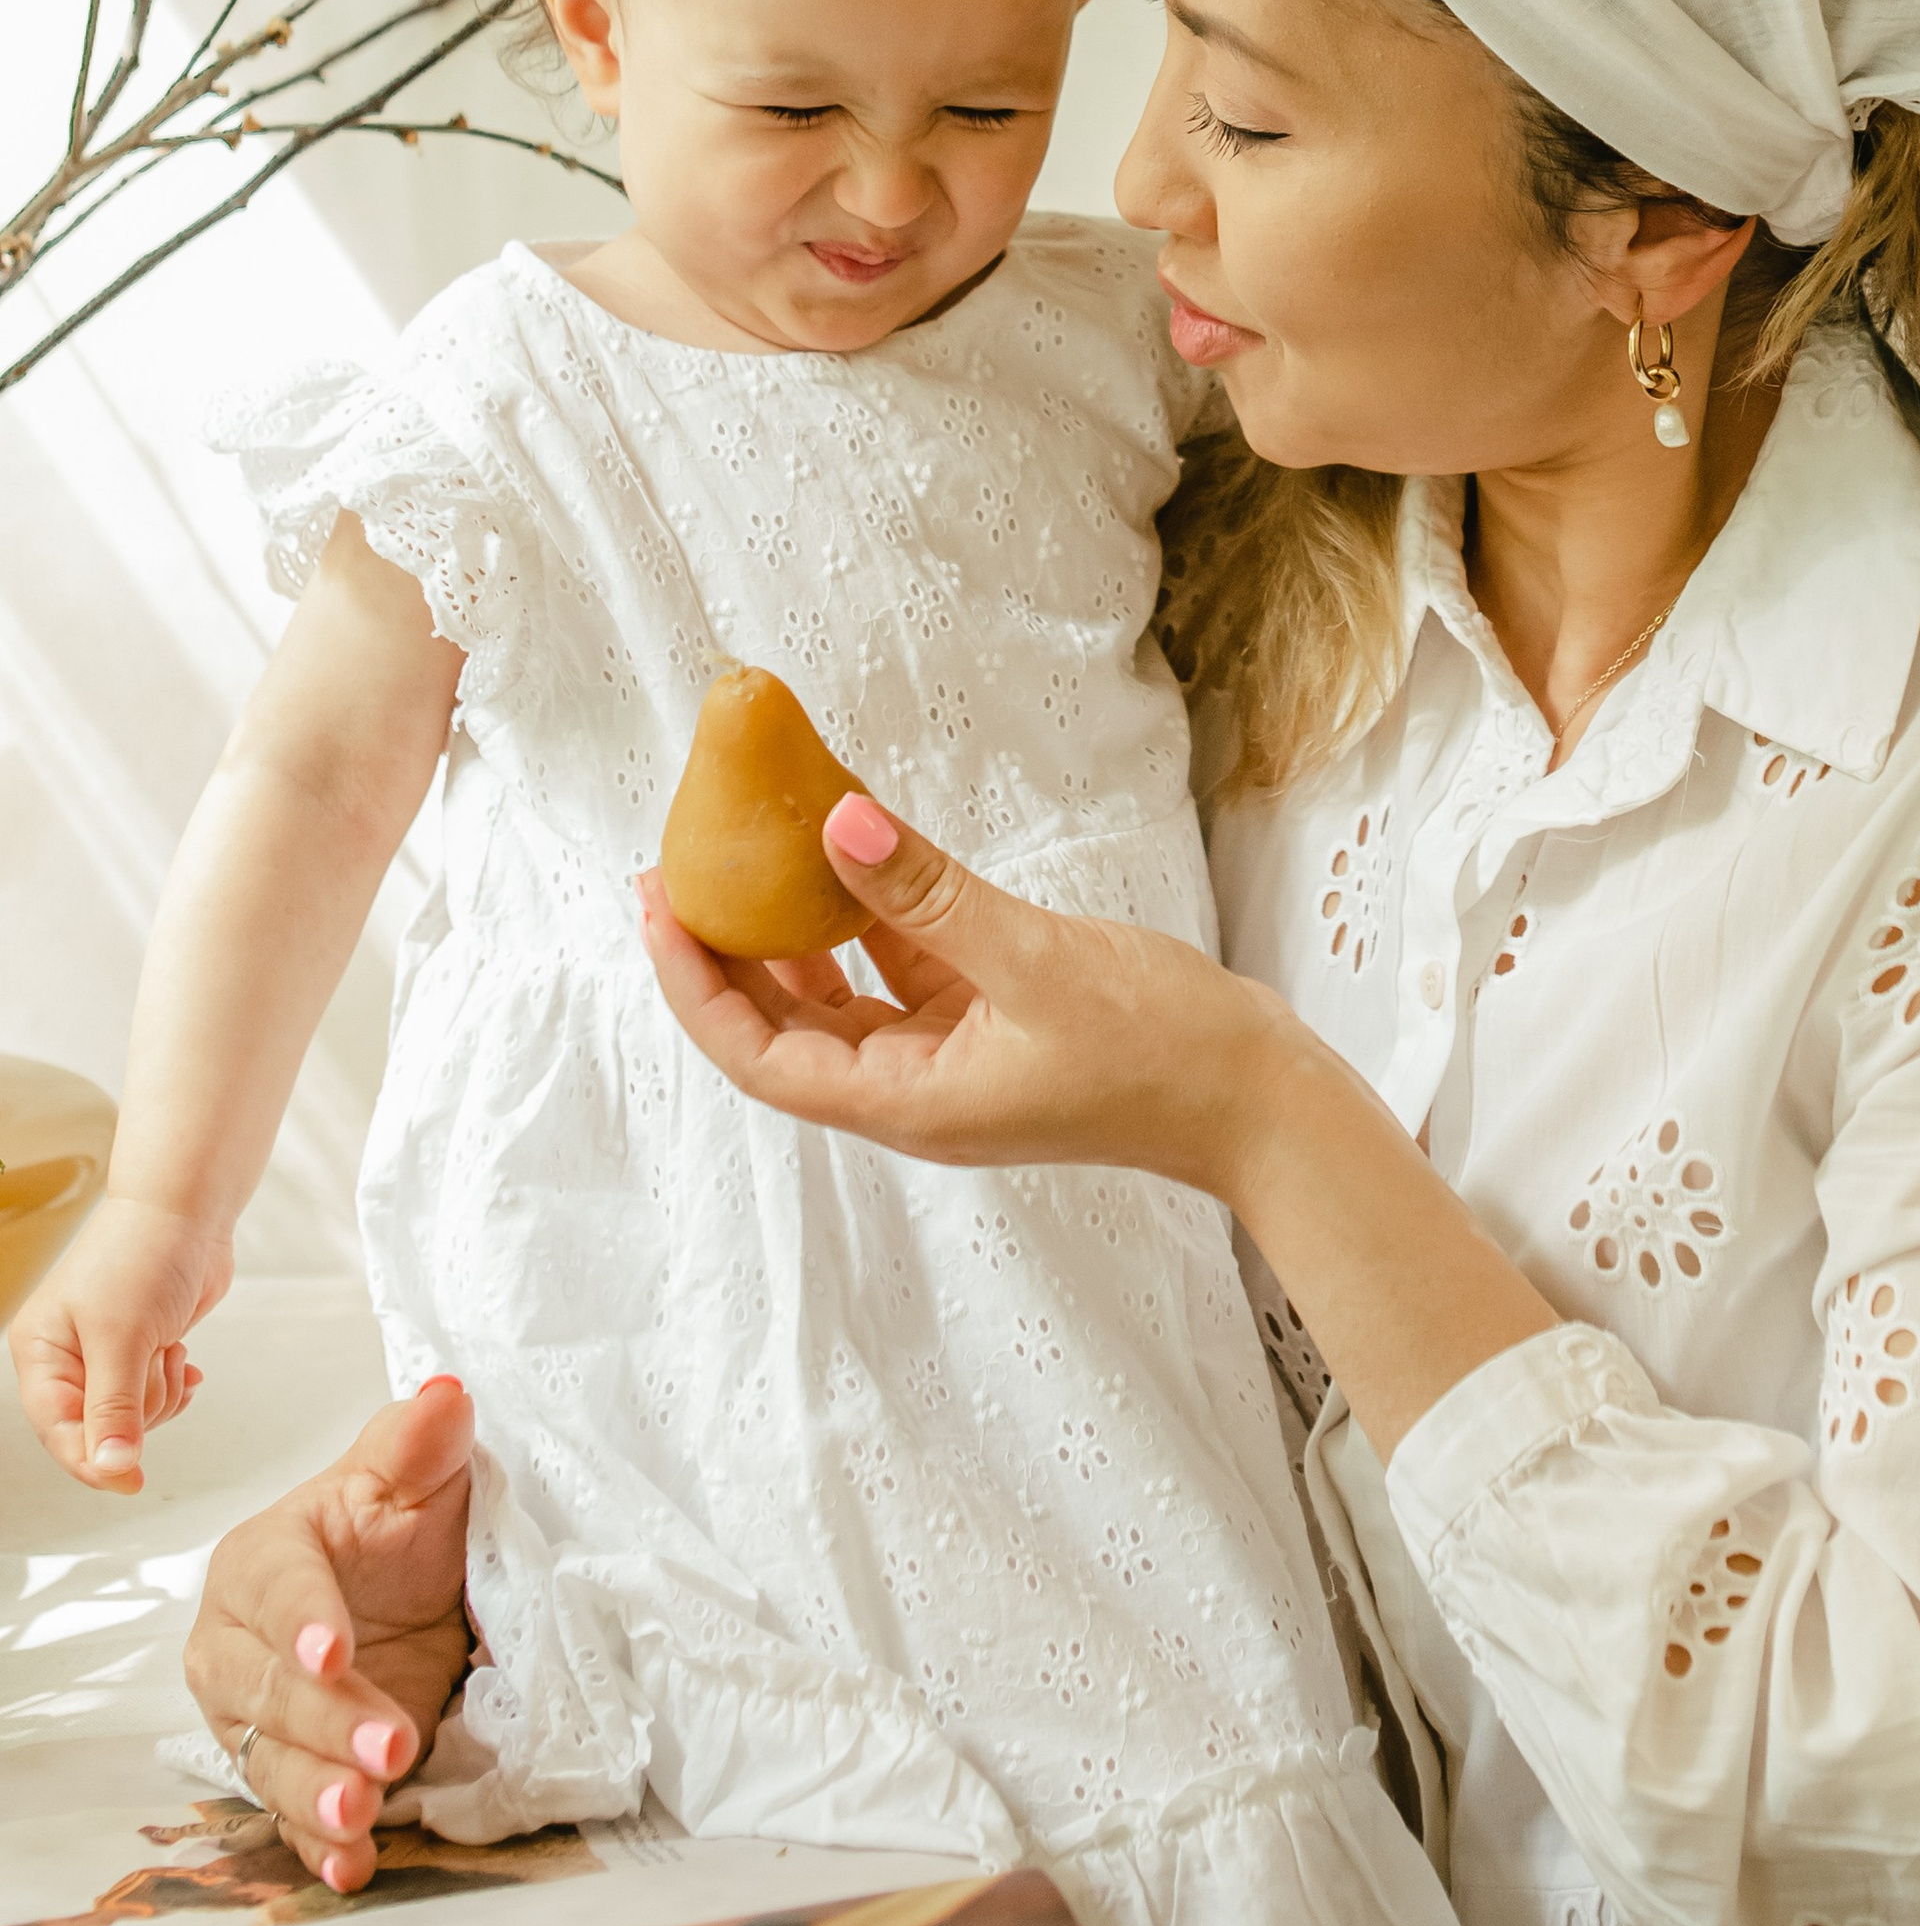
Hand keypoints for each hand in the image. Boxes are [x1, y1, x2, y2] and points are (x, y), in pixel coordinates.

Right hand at [9, 1191, 225, 1488]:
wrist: (188, 1210)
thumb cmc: (141, 1255)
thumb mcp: (122, 1337)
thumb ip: (115, 1407)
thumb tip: (113, 1466)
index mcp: (41, 1352)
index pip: (57, 1430)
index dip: (93, 1462)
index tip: (131, 1483)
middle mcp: (67, 1358)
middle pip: (100, 1429)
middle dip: (140, 1406)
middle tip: (155, 1362)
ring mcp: (107, 1355)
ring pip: (135, 1416)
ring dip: (162, 1391)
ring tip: (168, 1349)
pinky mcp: (142, 1350)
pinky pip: (156, 1395)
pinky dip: (174, 1384)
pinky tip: (183, 1360)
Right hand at [182, 1375, 475, 1892]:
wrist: (403, 1594)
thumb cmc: (397, 1530)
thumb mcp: (416, 1480)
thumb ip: (418, 1444)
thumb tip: (446, 1397)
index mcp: (263, 1561)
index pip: (276, 1590)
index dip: (304, 1621)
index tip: (337, 1651)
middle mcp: (239, 1645)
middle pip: (268, 1689)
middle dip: (326, 1721)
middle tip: (391, 1744)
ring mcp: (257, 1716)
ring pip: (272, 1760)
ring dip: (317, 1794)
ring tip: (364, 1815)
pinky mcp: (289, 1770)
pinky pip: (292, 1815)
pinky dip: (319, 1849)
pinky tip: (352, 1871)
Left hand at [644, 793, 1556, 1459]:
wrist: (1259, 1100)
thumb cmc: (1161, 1053)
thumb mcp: (1038, 962)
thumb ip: (931, 895)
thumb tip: (838, 824)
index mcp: (909, 1101)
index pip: (760, 1052)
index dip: (695, 983)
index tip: (655, 904)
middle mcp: (916, 1089)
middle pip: (785, 1026)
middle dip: (726, 951)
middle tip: (677, 863)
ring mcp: (954, 1060)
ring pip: (842, 995)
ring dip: (792, 930)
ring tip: (749, 850)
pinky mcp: (994, 1026)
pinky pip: (905, 971)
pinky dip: (872, 917)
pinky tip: (854, 853)